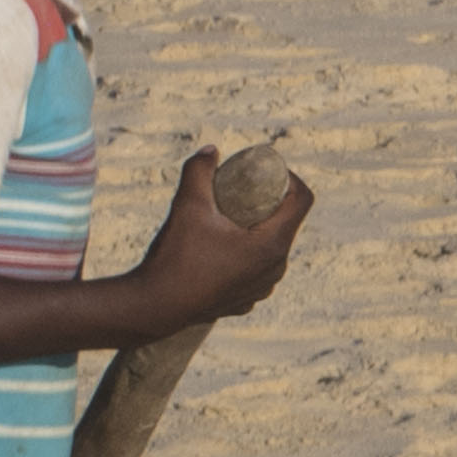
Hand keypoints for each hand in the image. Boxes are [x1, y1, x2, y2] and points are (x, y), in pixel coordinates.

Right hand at [134, 143, 306, 332]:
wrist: (155, 307)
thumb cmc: (175, 256)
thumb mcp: (188, 205)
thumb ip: (199, 171)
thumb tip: (211, 150)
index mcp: (272, 245)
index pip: (302, 200)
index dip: (290, 178)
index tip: (266, 171)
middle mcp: (275, 269)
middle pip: (286, 223)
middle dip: (270, 202)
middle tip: (245, 188)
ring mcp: (262, 288)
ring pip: (271, 248)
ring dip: (258, 228)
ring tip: (232, 216)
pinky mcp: (246, 300)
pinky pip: (255, 269)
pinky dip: (245, 253)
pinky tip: (222, 246)